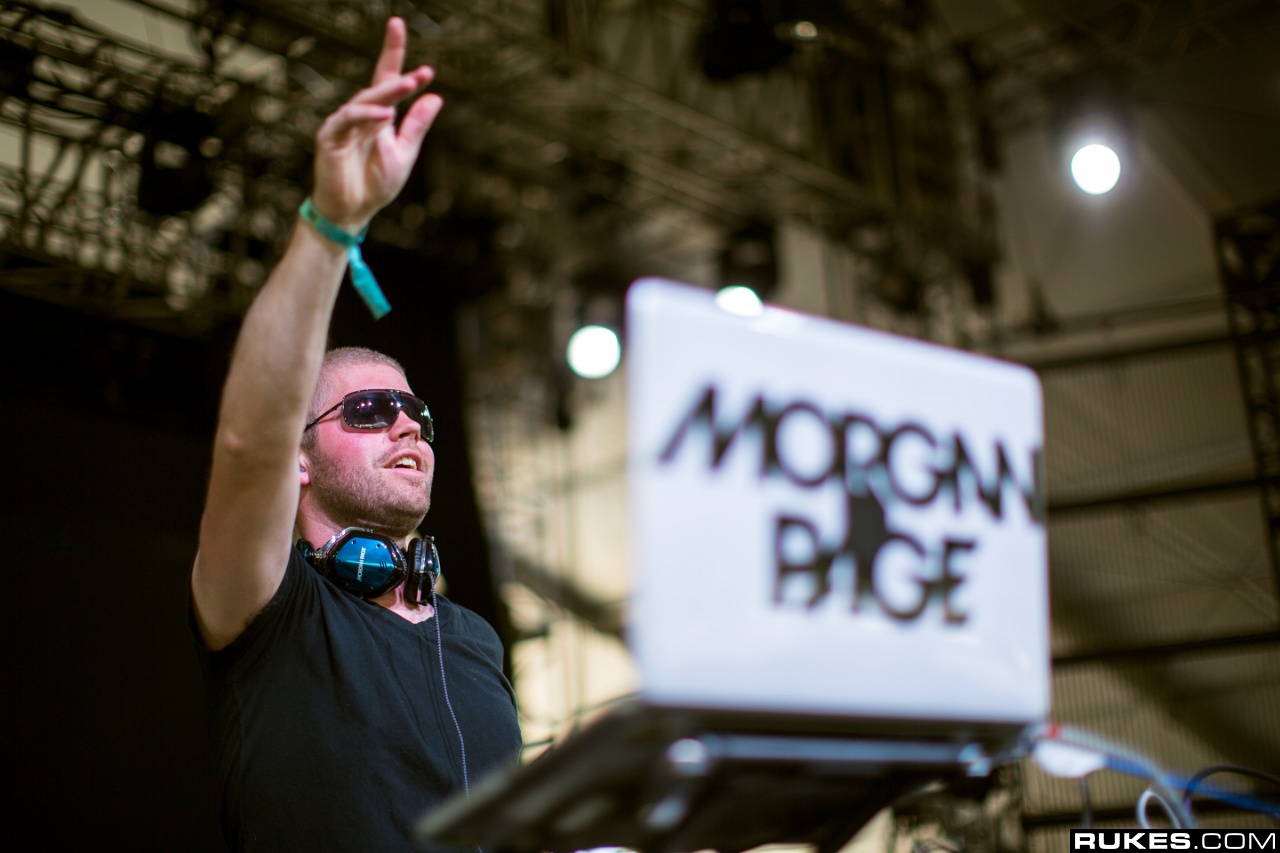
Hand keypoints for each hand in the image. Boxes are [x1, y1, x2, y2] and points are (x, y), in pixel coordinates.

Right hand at [310, 17, 441, 230]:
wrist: (352, 211)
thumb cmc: (375, 184)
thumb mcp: (404, 153)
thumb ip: (416, 126)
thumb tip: (435, 97)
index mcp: (380, 116)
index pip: (390, 82)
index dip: (403, 66)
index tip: (428, 67)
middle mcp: (362, 115)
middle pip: (378, 81)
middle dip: (390, 55)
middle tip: (400, 30)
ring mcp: (344, 123)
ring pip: (366, 98)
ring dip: (389, 90)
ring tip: (411, 83)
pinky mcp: (330, 135)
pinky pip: (348, 118)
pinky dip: (366, 114)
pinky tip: (386, 114)